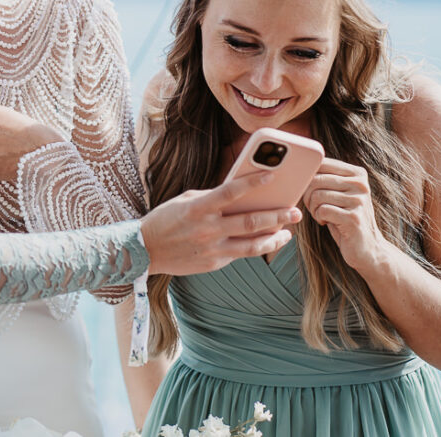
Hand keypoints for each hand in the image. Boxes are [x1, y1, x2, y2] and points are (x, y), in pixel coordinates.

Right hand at [140, 171, 300, 275]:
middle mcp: (207, 228)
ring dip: (274, 237)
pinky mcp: (213, 263)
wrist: (144, 250)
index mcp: (198, 207)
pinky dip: (255, 247)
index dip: (253, 183)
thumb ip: (211, 197)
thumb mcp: (186, 200)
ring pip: (252, 245)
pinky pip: (239, 254)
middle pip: (250, 221)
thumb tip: (239, 194)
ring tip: (288, 232)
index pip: (231, 192)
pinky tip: (266, 241)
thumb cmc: (166, 219)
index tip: (272, 176)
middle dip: (277, 216)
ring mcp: (211, 248)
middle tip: (295, 211)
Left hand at [304, 157, 391, 273]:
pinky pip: (322, 210)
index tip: (312, 192)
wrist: (367, 247)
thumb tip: (299, 168)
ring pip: (317, 195)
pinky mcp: (354, 217)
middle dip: (308, 195)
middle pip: (316, 179)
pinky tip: (327, 222)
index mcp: (357, 173)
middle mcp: (360, 184)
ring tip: (322, 215)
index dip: (308, 179)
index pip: (321, 164)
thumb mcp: (337, 193)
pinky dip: (319, 217)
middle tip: (314, 207)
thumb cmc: (344, 217)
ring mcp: (359, 201)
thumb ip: (325, 177)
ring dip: (313, 208)